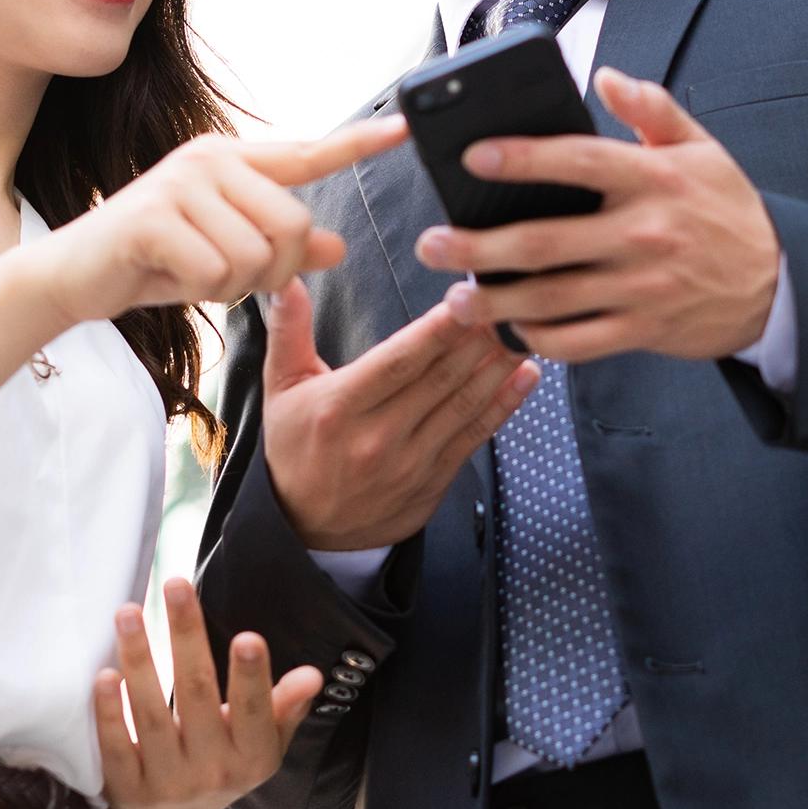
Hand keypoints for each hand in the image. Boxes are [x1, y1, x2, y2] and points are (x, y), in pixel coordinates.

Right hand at [30, 116, 406, 328]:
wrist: (72, 276)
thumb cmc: (153, 263)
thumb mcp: (226, 256)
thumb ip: (281, 250)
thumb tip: (339, 247)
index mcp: (232, 162)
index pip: (308, 153)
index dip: (358, 143)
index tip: (403, 127)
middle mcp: (210, 160)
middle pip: (294, 225)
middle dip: (272, 270)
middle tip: (229, 277)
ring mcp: (181, 184)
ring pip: (256, 256)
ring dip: (229, 285)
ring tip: (190, 272)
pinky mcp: (155, 216)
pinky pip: (215, 271)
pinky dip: (198, 291)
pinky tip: (167, 276)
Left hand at [94, 579, 320, 808]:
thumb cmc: (223, 764)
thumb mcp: (261, 744)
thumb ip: (285, 707)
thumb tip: (313, 674)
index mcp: (251, 756)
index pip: (255, 711)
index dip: (252, 677)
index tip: (248, 636)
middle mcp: (212, 771)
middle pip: (197, 695)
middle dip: (186, 636)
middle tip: (175, 584)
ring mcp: (167, 783)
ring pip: (152, 715)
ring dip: (139, 660)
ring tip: (128, 612)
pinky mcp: (127, 789)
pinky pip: (116, 746)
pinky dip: (109, 711)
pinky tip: (104, 673)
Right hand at [262, 276, 538, 550]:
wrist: (304, 530)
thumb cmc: (294, 447)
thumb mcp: (281, 387)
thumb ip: (289, 330)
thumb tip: (286, 279)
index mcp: (339, 407)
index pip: (397, 362)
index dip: (436, 331)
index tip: (464, 300)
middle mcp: (376, 437)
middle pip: (438, 381)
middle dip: (477, 340)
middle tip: (505, 304)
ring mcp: (409, 465)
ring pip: (462, 407)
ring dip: (498, 369)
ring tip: (523, 333)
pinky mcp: (432, 484)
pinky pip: (473, 439)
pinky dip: (503, 407)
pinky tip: (526, 377)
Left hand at [417, 67, 779, 362]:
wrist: (779, 284)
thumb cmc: (726, 210)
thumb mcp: (700, 149)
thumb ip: (651, 109)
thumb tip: (604, 76)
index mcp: (653, 180)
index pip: (579, 162)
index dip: (523, 158)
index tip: (473, 156)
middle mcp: (644, 234)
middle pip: (547, 241)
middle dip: (480, 246)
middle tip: (431, 244)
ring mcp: (642, 288)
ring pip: (554, 299)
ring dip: (496, 302)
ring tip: (453, 297)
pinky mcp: (643, 330)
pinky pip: (579, 341)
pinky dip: (538, 339)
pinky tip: (507, 329)